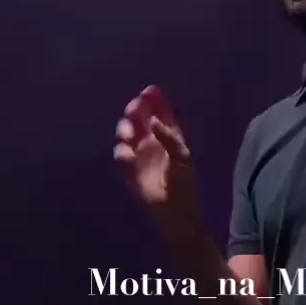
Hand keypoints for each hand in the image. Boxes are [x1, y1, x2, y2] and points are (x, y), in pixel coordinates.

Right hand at [114, 85, 198, 219]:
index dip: (154, 101)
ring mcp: (139, 156)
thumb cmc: (184, 185)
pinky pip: (121, 157)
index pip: (159, 114)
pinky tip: (127, 153)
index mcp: (169, 137)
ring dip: (125, 129)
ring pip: (127, 134)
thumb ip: (169, 138)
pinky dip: (122, 152)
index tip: (149, 90)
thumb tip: (154, 122)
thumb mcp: (182, 157)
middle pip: (139, 120)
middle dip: (135, 111)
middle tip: (134, 108)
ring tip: (129, 133)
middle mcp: (152, 142)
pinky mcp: (129, 171)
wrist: (176, 214)